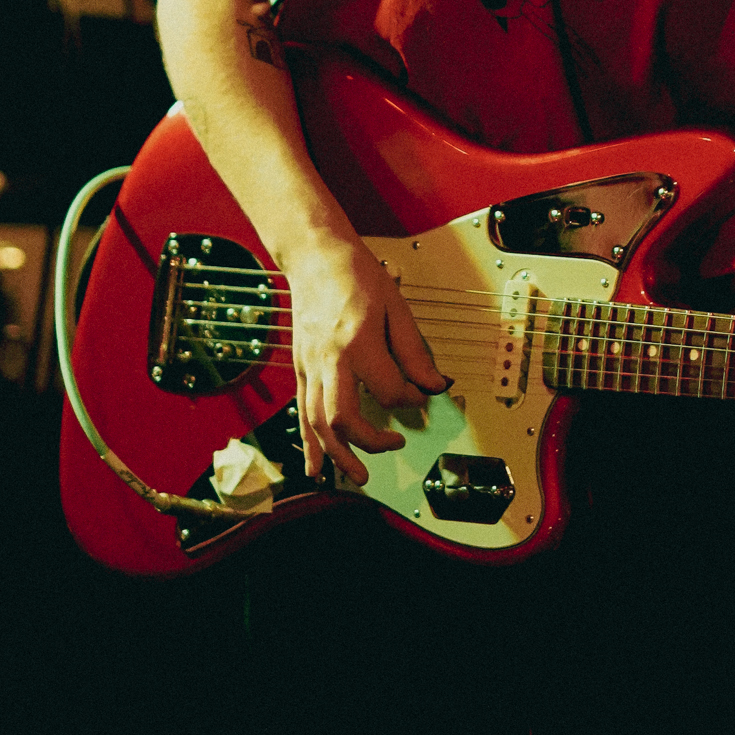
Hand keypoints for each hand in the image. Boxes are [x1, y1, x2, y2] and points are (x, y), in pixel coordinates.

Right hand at [283, 232, 448, 483]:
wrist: (315, 257)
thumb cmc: (356, 276)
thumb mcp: (396, 307)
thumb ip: (414, 351)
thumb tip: (434, 386)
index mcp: (358, 342)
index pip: (388, 389)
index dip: (412, 400)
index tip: (423, 396)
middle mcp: (329, 359)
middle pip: (343, 417)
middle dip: (369, 442)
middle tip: (396, 446)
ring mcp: (309, 366)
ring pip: (318, 422)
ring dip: (337, 455)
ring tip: (357, 477)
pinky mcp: (300, 369)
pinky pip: (302, 412)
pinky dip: (309, 444)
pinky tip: (314, 468)